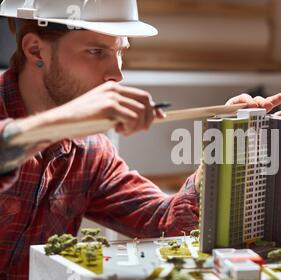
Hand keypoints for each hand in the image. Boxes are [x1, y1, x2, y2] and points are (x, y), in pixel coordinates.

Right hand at [22, 81, 165, 137]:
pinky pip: (132, 119)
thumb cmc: (83, 121)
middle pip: (147, 101)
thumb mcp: (106, 114)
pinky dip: (129, 128)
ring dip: (136, 127)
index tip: (161, 117)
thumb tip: (147, 118)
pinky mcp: (108, 107)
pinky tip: (117, 130)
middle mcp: (114, 89)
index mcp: (113, 88)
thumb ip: (124, 112)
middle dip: (148, 118)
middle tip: (138, 130)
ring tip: (122, 131)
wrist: (61, 123)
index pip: (143, 95)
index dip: (153, 107)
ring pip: (141, 112)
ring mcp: (111, 97)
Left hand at [194, 93, 280, 191]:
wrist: (225, 165)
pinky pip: (276, 117)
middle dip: (260, 102)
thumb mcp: (214, 150)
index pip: (237, 102)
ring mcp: (256, 120)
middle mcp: (244, 116)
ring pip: (266, 107)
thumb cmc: (217, 156)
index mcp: (229, 117)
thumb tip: (211, 142)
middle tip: (264, 107)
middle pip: (253, 103)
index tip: (250, 106)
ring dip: (275, 101)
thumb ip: (213, 146)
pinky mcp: (267, 126)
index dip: (244, 101)